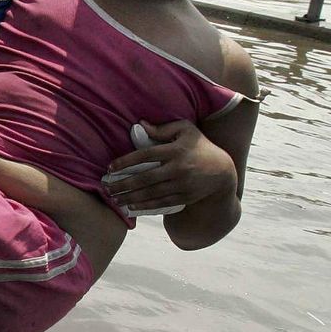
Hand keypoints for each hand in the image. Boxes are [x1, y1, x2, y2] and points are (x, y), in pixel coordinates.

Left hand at [104, 120, 236, 214]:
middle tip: (107, 187)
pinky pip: (162, 203)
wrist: (223, 171)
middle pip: (145, 178)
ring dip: (131, 197)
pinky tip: (131, 207)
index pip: (145, 155)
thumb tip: (140, 124)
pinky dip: (145, 206)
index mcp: (175, 150)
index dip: (125, 162)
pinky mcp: (186, 197)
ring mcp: (182, 185)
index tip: (110, 168)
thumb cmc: (200, 146)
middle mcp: (178, 168)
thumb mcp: (186, 130)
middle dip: (123, 184)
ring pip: (151, 193)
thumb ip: (163, 128)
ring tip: (115, 199)